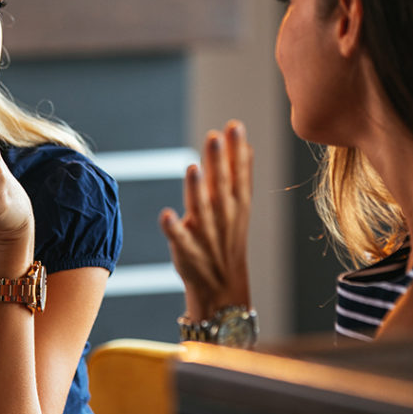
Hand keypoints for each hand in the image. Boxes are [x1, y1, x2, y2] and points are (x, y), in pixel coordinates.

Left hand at [159, 120, 252, 320]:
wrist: (222, 287)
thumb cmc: (227, 241)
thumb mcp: (240, 208)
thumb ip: (242, 175)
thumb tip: (246, 144)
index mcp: (237, 205)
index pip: (239, 174)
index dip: (237, 150)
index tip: (234, 126)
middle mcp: (223, 217)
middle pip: (221, 186)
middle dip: (218, 162)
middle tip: (215, 136)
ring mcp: (205, 234)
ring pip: (201, 209)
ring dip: (196, 189)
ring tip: (193, 167)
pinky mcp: (186, 250)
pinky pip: (179, 239)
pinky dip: (173, 228)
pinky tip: (166, 215)